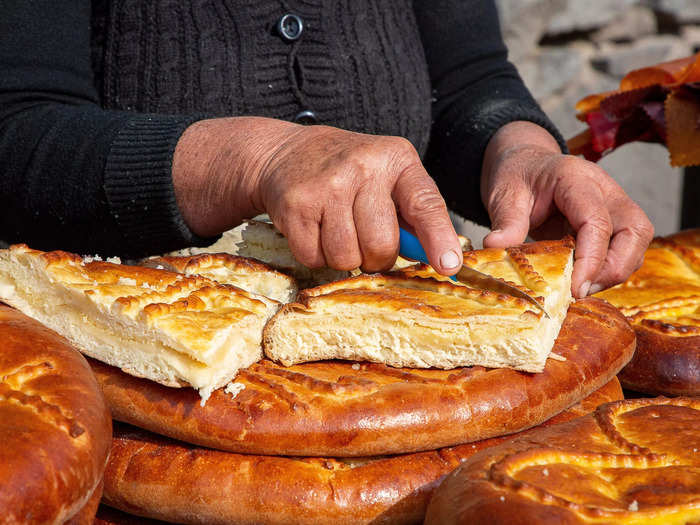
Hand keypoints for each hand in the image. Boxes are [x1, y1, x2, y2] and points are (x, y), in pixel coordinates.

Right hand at [172, 117, 461, 273]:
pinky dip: (316, 255)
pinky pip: (314, 258)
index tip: (449, 265)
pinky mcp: (296, 205)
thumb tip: (442, 262)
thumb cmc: (348, 173)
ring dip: (344, 257)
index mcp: (396, 159)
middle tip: (365, 240)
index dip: (438, 238)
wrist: (286, 153)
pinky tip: (314, 229)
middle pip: (381, 245)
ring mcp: (327, 185)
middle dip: (376, 257)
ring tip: (336, 230)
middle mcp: (363, 168)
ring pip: (347, 257)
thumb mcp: (387, 177)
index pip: (425, 203)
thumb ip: (414, 214)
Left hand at [480, 121, 653, 297]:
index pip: (596, 220)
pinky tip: (582, 280)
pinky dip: (609, 269)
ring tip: (579, 289)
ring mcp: (614, 204)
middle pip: (635, 230)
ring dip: (614, 271)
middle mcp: (605, 189)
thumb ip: (506, 222)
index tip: (575, 288)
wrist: (526, 165)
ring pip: (637, 241)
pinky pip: (625, 249)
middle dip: (614, 268)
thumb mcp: (505, 195)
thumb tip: (494, 247)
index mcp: (575, 179)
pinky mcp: (614, 221)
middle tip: (580, 291)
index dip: (591, 258)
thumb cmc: (518, 176)